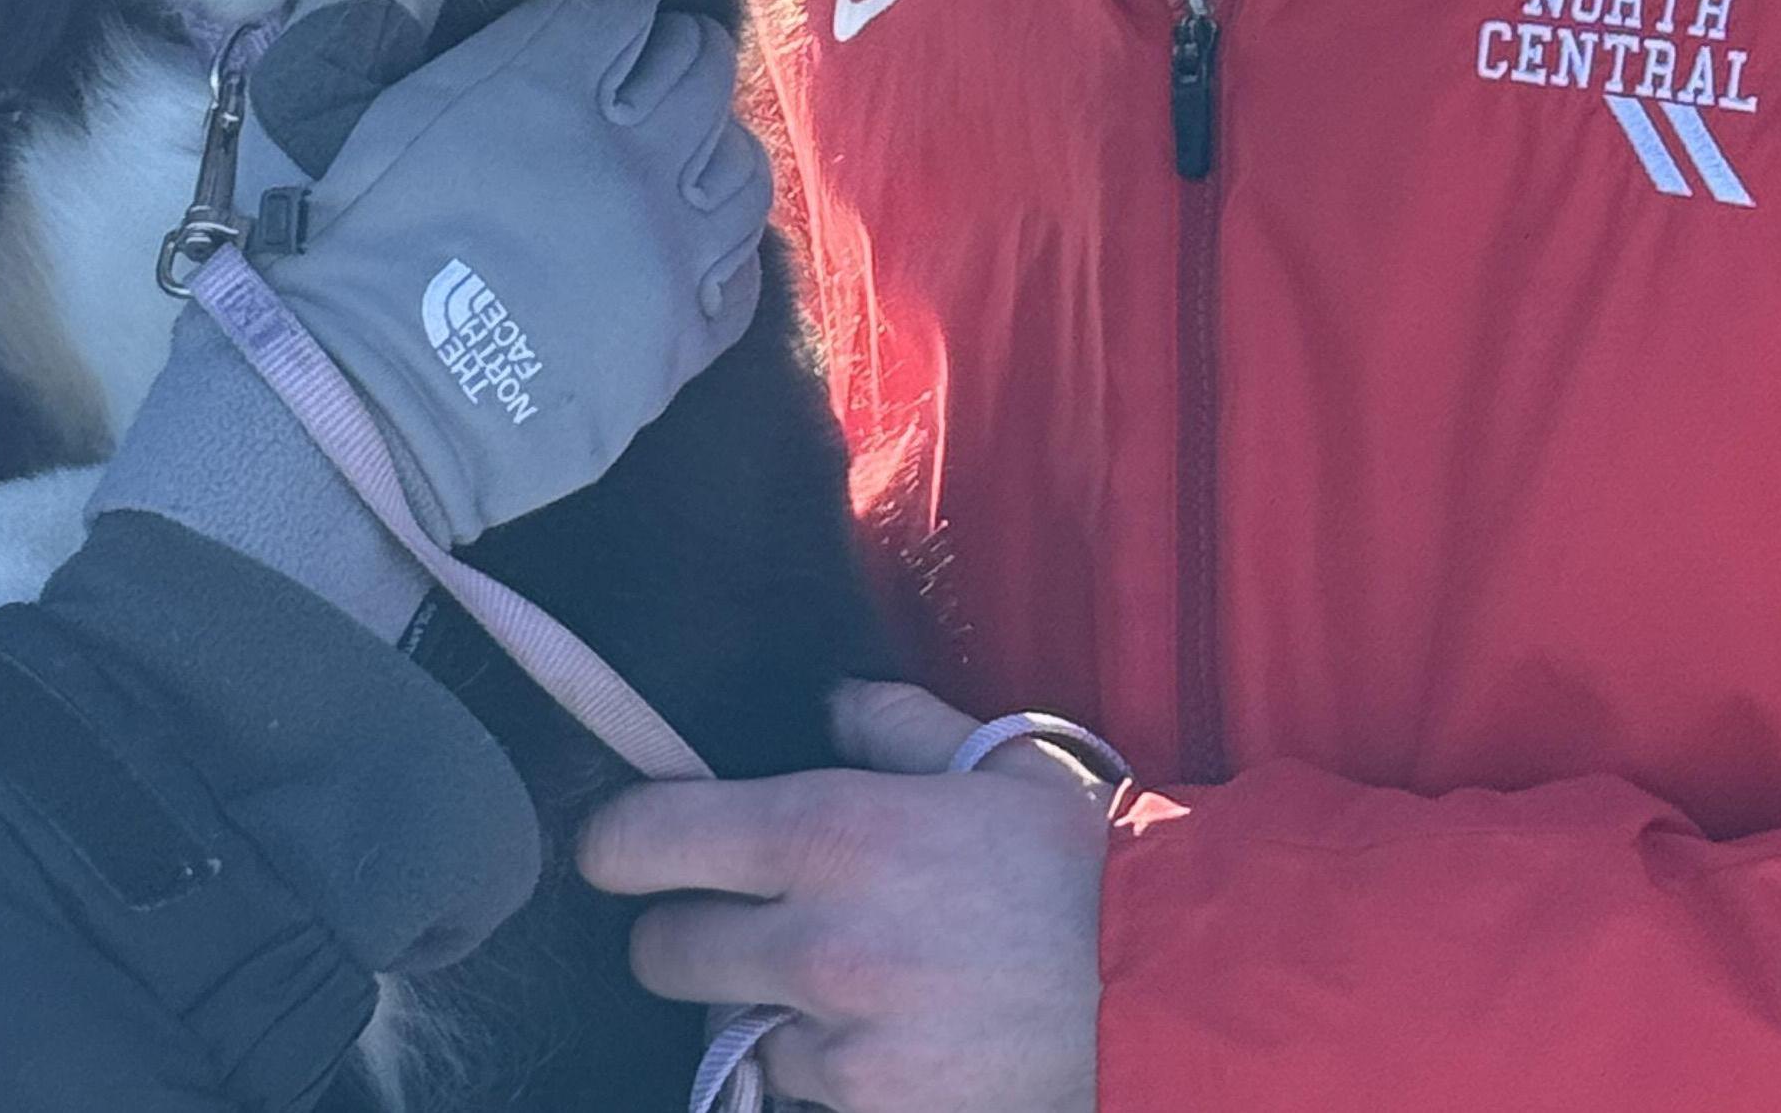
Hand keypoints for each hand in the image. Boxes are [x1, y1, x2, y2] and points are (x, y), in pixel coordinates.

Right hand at [247, 0, 765, 545]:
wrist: (377, 400)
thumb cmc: (371, 251)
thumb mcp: (406, 112)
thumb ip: (489, 49)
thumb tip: (541, 8)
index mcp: (555, 95)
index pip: (632, 6)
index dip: (628, 3)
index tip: (617, 19)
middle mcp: (634, 162)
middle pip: (703, 70)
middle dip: (686, 53)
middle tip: (658, 71)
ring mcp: (670, 254)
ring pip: (742, 166)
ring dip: (718, 144)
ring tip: (687, 156)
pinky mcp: (682, 338)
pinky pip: (742, 274)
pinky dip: (727, 248)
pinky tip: (696, 246)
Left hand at [577, 680, 1110, 1112]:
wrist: (1166, 990)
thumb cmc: (1076, 861)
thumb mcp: (984, 757)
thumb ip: (885, 721)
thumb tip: (824, 706)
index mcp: (830, 830)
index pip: (650, 839)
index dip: (614, 840)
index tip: (614, 843)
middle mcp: (817, 941)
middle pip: (662, 949)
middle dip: (676, 931)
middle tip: (720, 917)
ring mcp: (841, 1044)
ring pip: (731, 1031)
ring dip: (760, 1010)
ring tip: (834, 981)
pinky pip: (798, 1093)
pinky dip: (816, 1073)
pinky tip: (872, 1036)